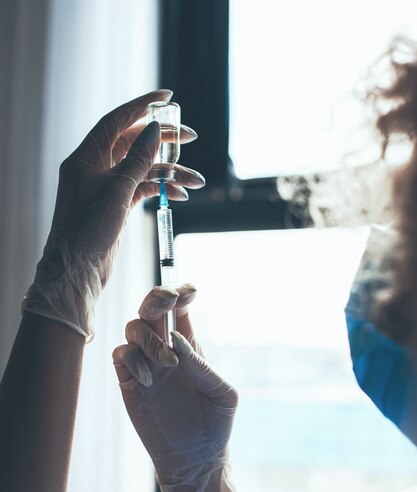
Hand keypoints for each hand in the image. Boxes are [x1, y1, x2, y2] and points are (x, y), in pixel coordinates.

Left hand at [49, 89, 203, 286]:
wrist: (77, 271)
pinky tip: (181, 194)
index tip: (167, 97)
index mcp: (86, 156)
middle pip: (134, 142)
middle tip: (191, 136)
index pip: (117, 120)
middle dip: (163, 140)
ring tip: (196, 179)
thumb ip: (137, 159)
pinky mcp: (118, 204)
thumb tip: (153, 129)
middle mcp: (96, 167)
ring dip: (169, 172)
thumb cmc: (87, 230)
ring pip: (143, 168)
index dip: (142, 105)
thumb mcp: (116, 191)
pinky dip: (162, 189)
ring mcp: (108, 186)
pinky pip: (144, 188)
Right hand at [112, 285, 239, 491]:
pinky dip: (133, 358)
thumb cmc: (215, 425)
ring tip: (168, 363)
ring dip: (149, 336)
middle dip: (157, 297)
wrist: (195, 460)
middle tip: (168, 298)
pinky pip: (121, 355)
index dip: (181, 293)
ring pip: (134, 328)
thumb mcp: (221, 393)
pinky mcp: (130, 383)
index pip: (180, 310)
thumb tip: (176, 338)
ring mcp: (146, 366)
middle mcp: (165, 350)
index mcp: (189, 347)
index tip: (189, 290)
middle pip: (152, 310)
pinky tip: (150, 379)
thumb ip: (201, 365)